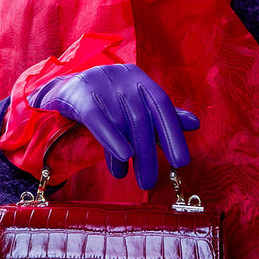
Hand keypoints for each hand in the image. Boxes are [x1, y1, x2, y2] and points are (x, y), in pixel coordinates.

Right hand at [28, 63, 198, 188]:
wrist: (63, 89)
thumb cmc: (106, 101)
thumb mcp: (134, 105)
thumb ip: (161, 116)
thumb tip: (194, 123)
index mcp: (138, 77)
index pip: (161, 104)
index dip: (173, 132)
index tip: (181, 162)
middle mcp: (122, 75)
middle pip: (140, 117)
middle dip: (148, 152)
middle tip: (150, 182)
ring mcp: (100, 82)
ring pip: (120, 122)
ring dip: (128, 153)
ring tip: (127, 177)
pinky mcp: (79, 94)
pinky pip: (97, 119)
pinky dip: (112, 140)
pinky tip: (121, 160)